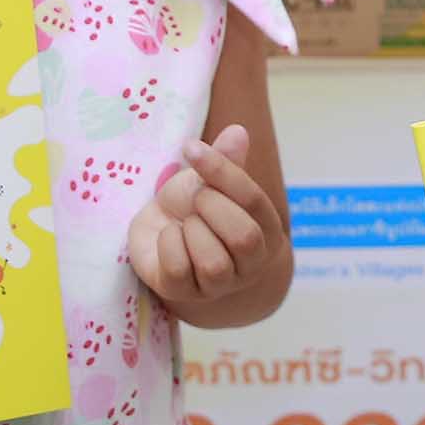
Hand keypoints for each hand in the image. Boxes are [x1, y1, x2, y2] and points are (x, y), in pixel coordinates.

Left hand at [128, 126, 283, 306]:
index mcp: (266, 231)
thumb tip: (238, 131)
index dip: (223, 172)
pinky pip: (179, 270)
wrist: (158, 234)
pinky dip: (168, 244)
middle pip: (244, 238)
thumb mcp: (209, 179)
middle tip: (196, 197)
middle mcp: (250, 263)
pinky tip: (169, 237)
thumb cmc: (192, 205)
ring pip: (214, 263)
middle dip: (211, 207)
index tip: (191, 148)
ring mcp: (218, 284)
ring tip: (185, 222)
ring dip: (191, 230)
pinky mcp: (184, 293)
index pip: (255, 201)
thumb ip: (226, 161)